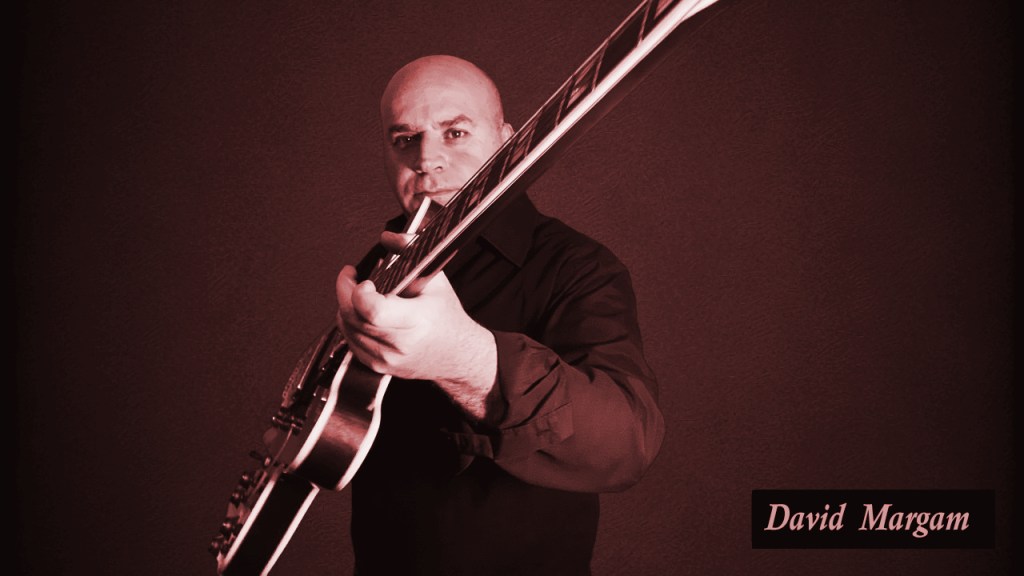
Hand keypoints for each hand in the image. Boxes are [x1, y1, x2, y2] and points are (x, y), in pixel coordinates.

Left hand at [334, 232, 497, 418]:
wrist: (457, 354)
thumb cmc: (447, 319)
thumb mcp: (435, 279)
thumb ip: (410, 252)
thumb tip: (389, 237)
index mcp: (416, 321)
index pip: (373, 310)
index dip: (360, 291)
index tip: (364, 278)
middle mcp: (400, 343)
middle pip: (353, 317)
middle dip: (345, 291)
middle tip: (351, 277)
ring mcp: (387, 358)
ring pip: (347, 328)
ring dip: (346, 306)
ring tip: (357, 293)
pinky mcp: (378, 366)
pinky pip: (350, 342)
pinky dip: (350, 323)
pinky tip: (361, 313)